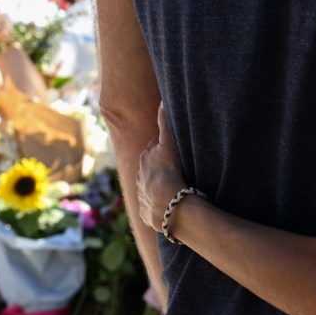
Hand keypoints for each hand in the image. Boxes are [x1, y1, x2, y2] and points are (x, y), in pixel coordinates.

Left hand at [136, 104, 189, 237]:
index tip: (174, 151)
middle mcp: (140, 177)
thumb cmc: (169, 171)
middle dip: (159, 168)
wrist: (168, 204)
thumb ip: (165, 122)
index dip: (164, 149)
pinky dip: (160, 206)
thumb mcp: (168, 144)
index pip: (155, 150)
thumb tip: (162, 101)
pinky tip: (170, 206)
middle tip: (175, 170)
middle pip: (151, 168)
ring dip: (159, 188)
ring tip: (174, 190)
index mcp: (145, 160)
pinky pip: (153, 207)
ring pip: (150, 188)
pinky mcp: (147, 213)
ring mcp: (142, 196)